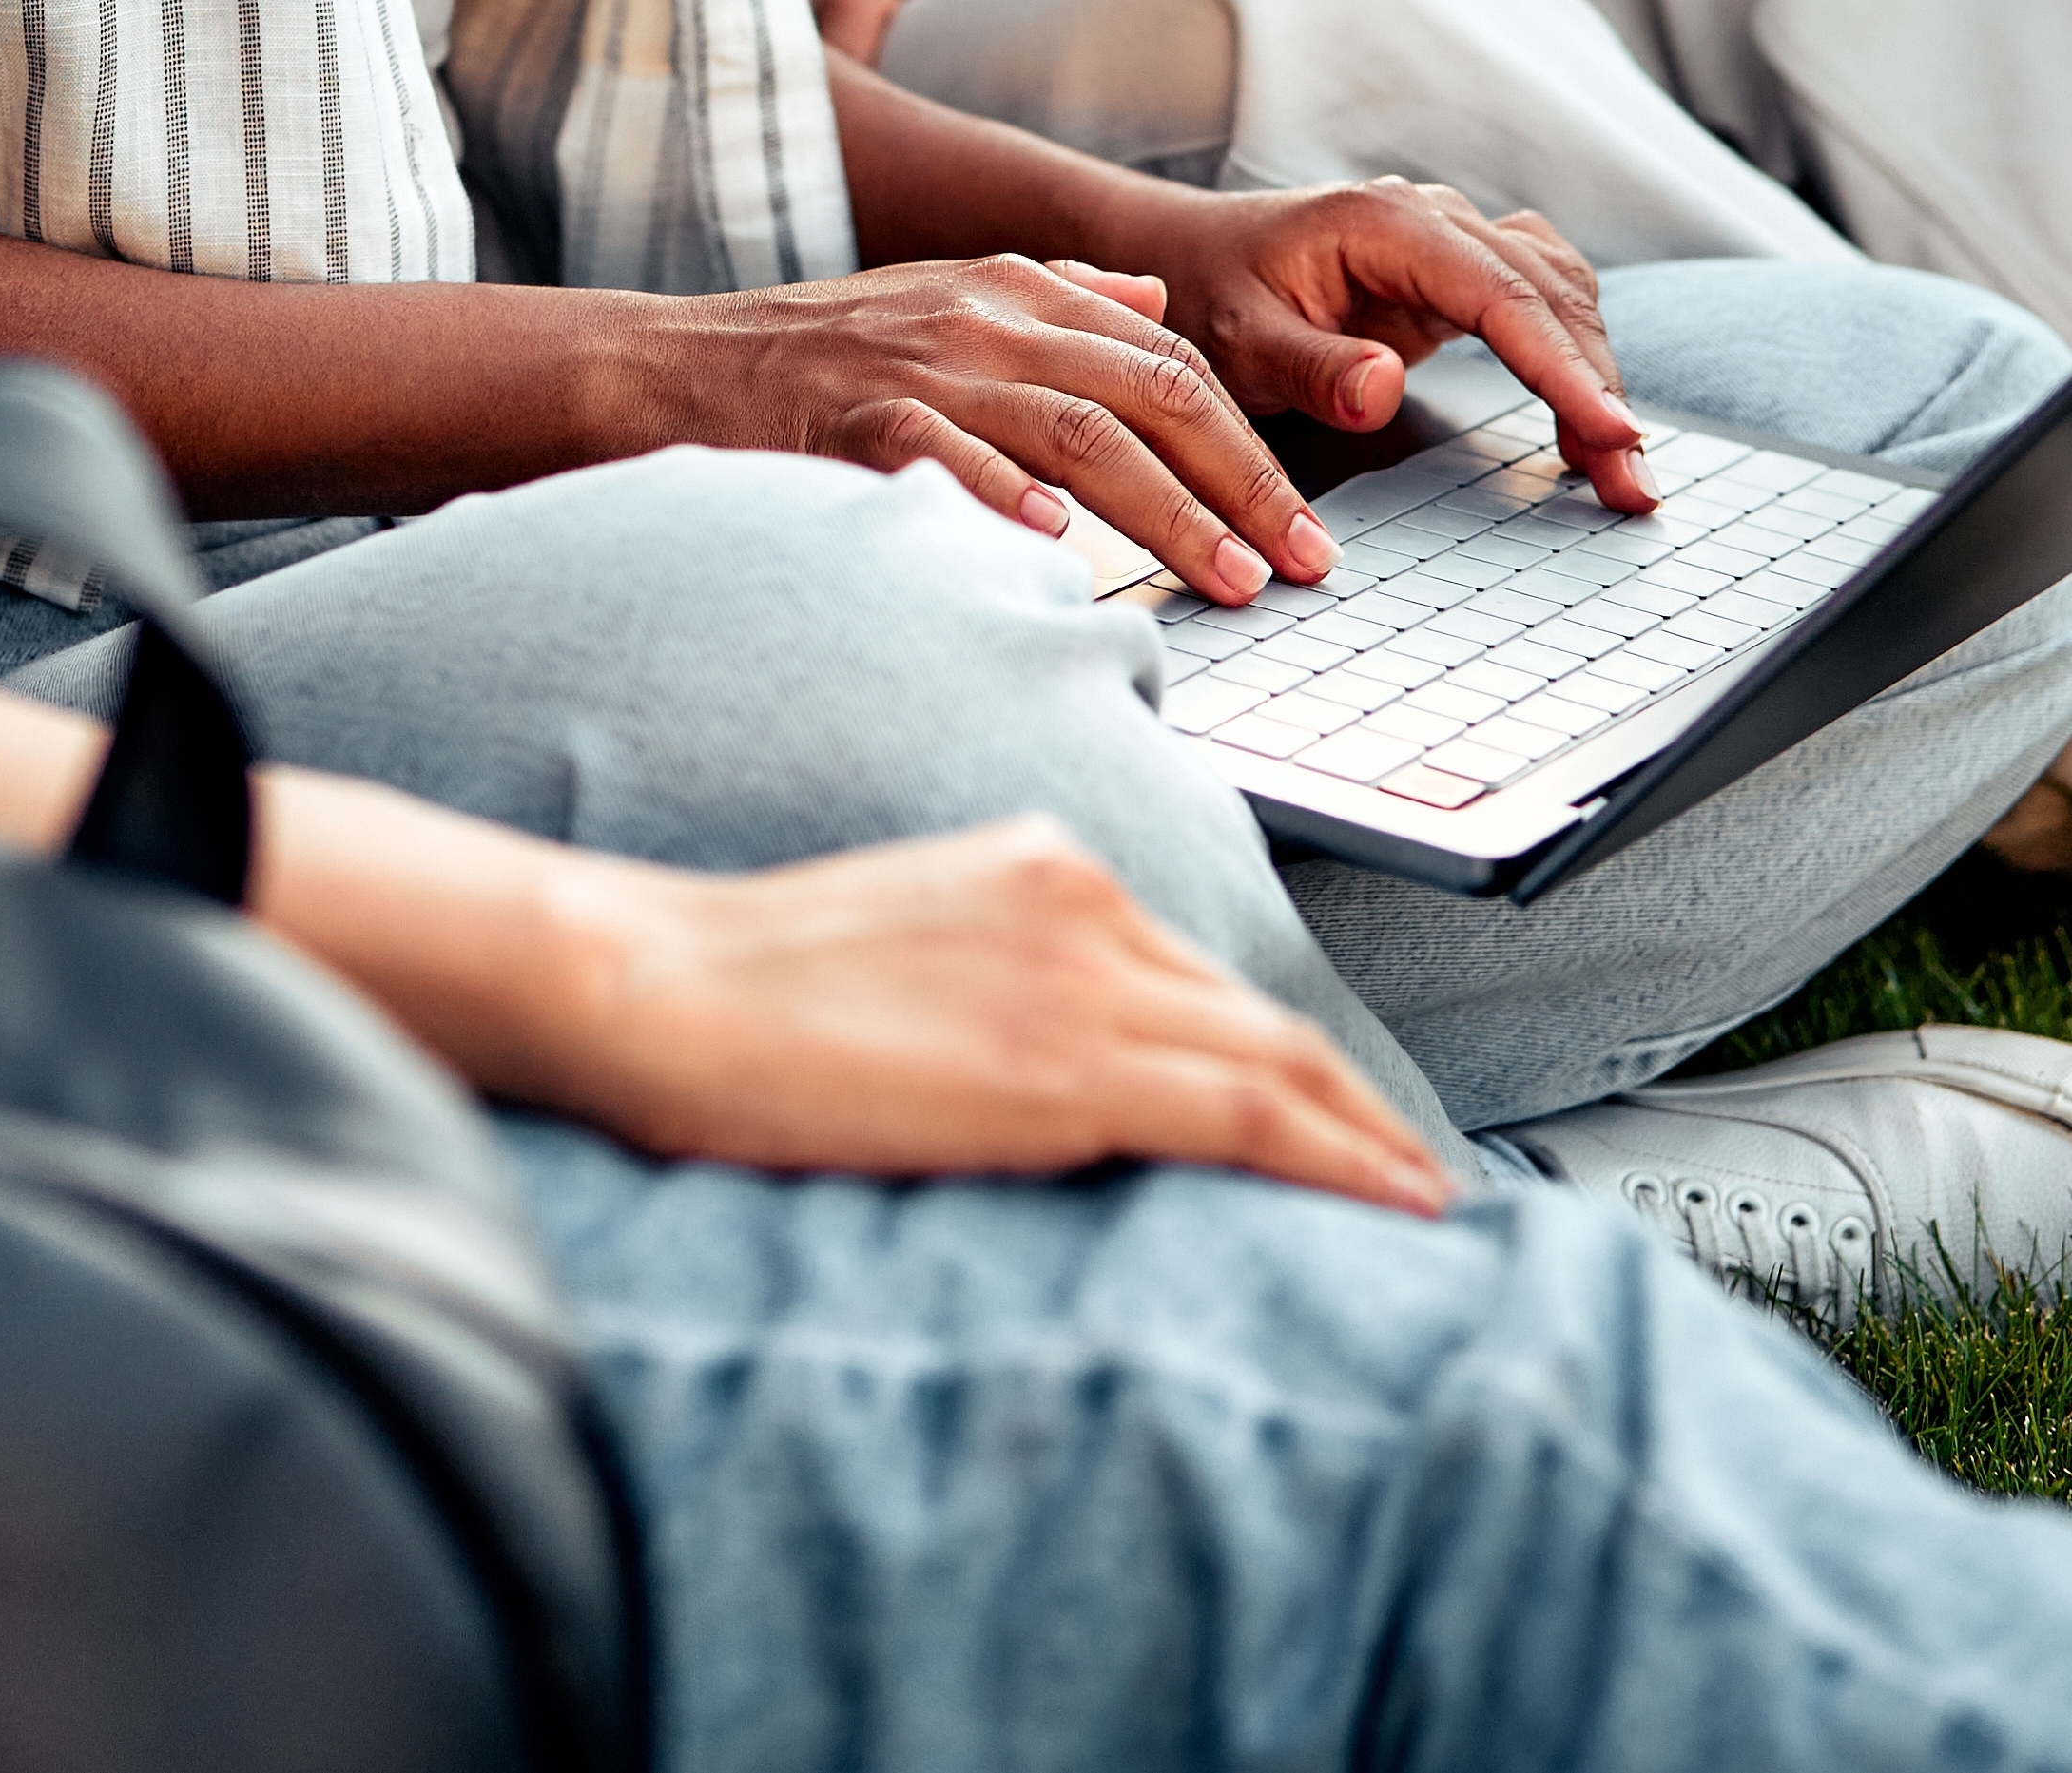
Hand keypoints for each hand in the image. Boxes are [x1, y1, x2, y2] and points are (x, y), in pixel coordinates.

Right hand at [519, 820, 1447, 1215]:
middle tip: (1411, 1171)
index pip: (1194, 976)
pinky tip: (1391, 1204)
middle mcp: (1082, 897)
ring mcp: (1083, 974)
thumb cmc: (727, 996)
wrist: (650, 986)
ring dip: (1365, 1139)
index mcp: (1038, 867)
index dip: (1278, 1054)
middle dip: (1348, 1100)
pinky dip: (1339, 1159)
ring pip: (1276, 1060)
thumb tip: (1025, 1077)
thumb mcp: (891, 959)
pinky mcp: (1069, 1063)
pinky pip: (1248, 1113)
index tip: (1326, 1113)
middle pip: (1256, 1014)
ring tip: (1421, 1202)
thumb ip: (984, 992)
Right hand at [649, 254, 1333, 598]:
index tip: (1303, 525)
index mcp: (1014, 288)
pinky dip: (1005, 496)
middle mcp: (980, 316)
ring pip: (1076, 430)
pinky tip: (1059, 546)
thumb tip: (1156, 300)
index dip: (1250, 445)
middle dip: (1242, 483)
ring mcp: (916, 362)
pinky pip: (942, 452)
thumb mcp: (943, 297)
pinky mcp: (845, 413)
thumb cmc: (812, 351)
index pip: (1171, 360)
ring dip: (1167, 511)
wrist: (665, 363)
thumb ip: (1058, 296)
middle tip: (1302, 563)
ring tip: (1230, 580)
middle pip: (1150, 393)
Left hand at [1134, 176, 1658, 519]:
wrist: (1188, 258)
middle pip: (1549, 295)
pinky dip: (1575, 360)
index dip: (1561, 364)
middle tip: (1631, 481)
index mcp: (1385, 223)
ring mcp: (1453, 242)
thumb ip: (1312, 366)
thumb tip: (1385, 387)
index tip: (1610, 429)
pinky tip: (1589, 426)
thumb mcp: (1237, 341)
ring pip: (1559, 296)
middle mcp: (1434, 218)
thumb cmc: (1209, 293)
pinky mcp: (1459, 276)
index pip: (1500, 293)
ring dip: (1597, 376)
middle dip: (1597, 387)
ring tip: (1622, 471)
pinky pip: (1542, 307)